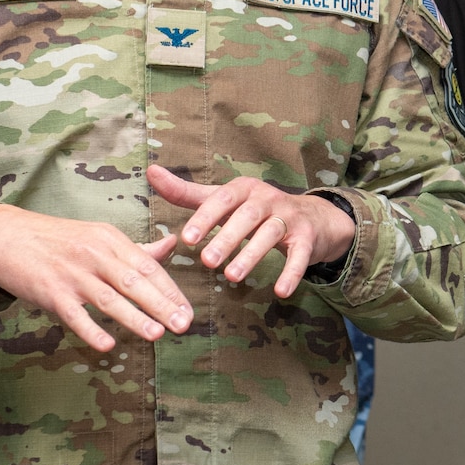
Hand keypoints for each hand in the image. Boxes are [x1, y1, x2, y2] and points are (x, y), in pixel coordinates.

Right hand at [0, 204, 188, 352]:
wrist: (5, 236)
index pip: (147, 266)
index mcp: (110, 239)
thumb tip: (172, 245)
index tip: (188, 310)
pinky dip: (90, 329)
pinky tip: (107, 345)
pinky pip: (73, 314)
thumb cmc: (57, 239)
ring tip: (158, 334)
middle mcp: (94, 254)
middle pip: (134, 281)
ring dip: (134, 317)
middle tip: (184, 324)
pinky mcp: (49, 291)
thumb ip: (135, 248)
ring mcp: (72, 273)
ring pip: (108, 298)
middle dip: (162, 304)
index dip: (170, 289)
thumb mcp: (98, 236)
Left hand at [147, 165, 355, 298]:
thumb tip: (152, 172)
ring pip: (271, 234)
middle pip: (247, 216)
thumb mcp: (224, 199)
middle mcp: (268, 199)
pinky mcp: (307, 238)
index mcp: (244, 189)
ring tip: (232, 277)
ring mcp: (289, 218)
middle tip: (206, 261)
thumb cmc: (258, 209)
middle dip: (227, 238)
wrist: (313, 217)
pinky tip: (280, 292)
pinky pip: (300, 255)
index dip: (205, 218)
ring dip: (252, 255)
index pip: (222, 200)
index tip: (186, 239)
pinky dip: (291, 273)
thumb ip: (188, 193)